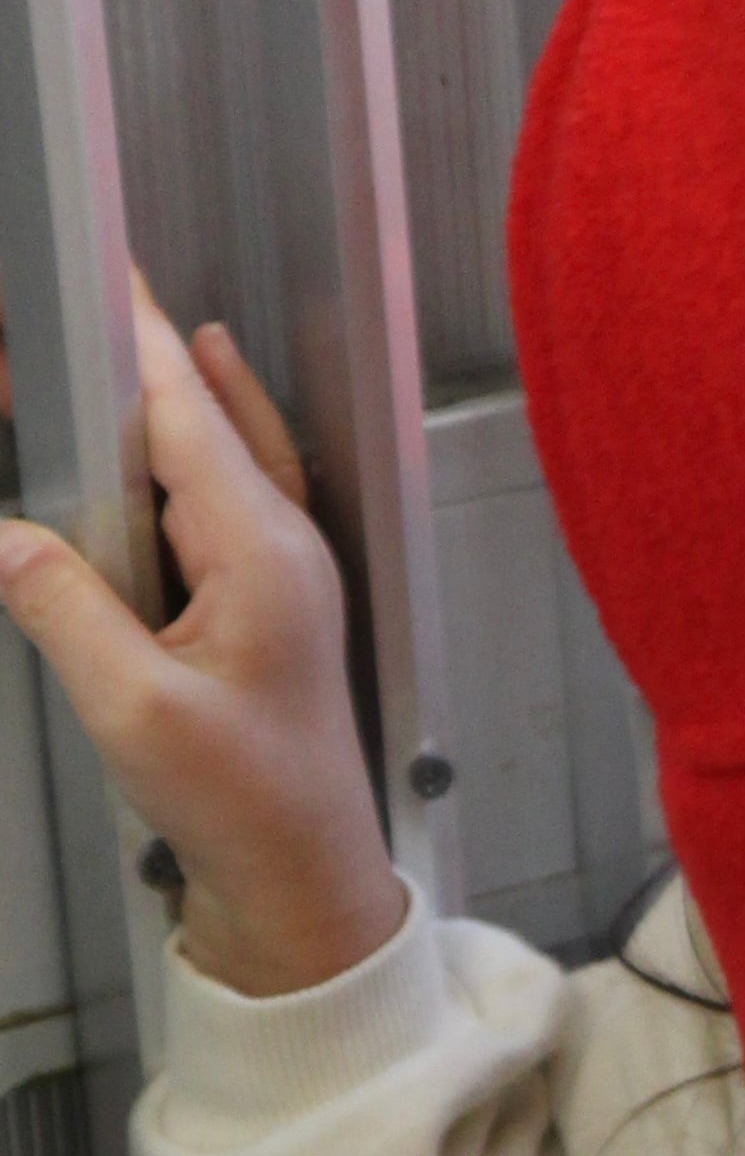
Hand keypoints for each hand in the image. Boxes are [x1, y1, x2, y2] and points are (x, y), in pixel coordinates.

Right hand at [0, 279, 406, 994]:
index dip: (137, 335)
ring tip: (90, 362)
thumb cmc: (245, 804)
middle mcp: (282, 546)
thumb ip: (65, 607)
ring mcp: (281, 575)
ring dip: (153, 409)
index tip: (102, 273)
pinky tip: (153, 449)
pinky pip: (218, 504)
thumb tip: (7, 534)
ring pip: (212, 456)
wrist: (302, 882)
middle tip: (61, 325)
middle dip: (128, 362)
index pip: (187, 409)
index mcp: (261, 550)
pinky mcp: (264, 607)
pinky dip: (176, 462)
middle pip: (198, 418)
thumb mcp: (132, 708)